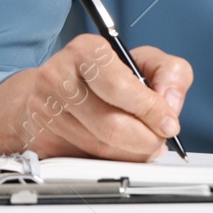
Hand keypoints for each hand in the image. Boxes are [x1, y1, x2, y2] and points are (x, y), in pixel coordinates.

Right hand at [0, 33, 191, 159]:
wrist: (52, 88)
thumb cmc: (102, 75)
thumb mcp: (143, 60)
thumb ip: (170, 73)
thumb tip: (171, 103)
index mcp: (85, 50)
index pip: (120, 86)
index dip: (150, 109)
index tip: (168, 123)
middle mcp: (58, 77)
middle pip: (111, 125)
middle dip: (146, 140)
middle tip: (160, 140)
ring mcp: (45, 111)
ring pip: (100, 148)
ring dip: (132, 154)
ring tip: (144, 146)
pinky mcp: (41, 139)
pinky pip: (85, 161)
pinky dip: (111, 162)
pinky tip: (120, 150)